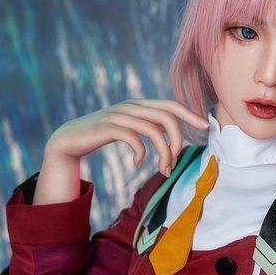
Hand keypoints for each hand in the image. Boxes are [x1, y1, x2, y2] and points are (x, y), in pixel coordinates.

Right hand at [45, 98, 210, 177]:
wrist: (69, 139)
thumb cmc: (103, 135)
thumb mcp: (129, 128)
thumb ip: (148, 127)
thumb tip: (171, 137)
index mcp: (139, 105)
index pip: (171, 104)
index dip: (190, 115)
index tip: (206, 128)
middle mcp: (131, 106)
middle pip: (167, 117)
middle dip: (177, 141)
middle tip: (175, 163)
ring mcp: (119, 115)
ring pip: (153, 130)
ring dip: (163, 153)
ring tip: (163, 170)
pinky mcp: (107, 128)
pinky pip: (133, 138)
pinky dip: (140, 153)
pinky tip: (137, 164)